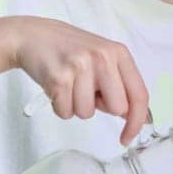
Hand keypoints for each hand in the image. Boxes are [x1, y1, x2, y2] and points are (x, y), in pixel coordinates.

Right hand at [0, 16, 150, 145]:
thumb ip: (119, 84)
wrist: (32, 36)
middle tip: (86, 89)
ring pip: (88, 113)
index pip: (139, 95)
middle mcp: (102, 57)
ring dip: (76, 106)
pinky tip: (56, 87)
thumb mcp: (102, 58)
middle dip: (101, 107)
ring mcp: (80, 66)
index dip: (136, 121)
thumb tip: (131, 116)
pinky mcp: (59, 78)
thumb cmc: (69, 50)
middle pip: (117, 108)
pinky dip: (60, 106)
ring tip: (69, 84)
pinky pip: (66, 112)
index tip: (127, 137)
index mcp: (119, 53)